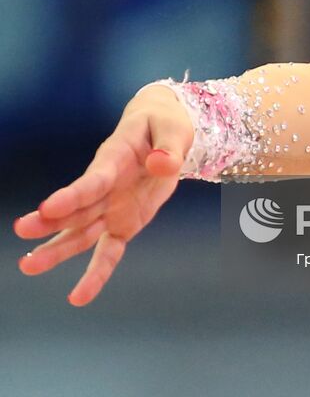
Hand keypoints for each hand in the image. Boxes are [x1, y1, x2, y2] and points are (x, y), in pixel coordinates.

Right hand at [13, 84, 193, 304]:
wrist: (162, 132)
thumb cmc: (163, 125)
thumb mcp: (173, 128)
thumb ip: (170, 147)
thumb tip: (162, 164)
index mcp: (114, 158)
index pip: (94, 180)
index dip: (73, 195)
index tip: (48, 207)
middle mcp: (107, 187)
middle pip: (78, 208)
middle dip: (51, 220)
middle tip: (22, 229)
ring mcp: (112, 208)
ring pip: (82, 233)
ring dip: (58, 250)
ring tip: (28, 265)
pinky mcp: (123, 224)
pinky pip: (108, 252)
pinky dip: (97, 274)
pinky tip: (78, 297)